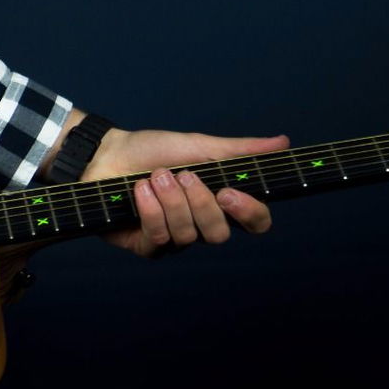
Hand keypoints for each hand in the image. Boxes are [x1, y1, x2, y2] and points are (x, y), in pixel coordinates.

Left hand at [80, 128, 285, 257]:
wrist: (105, 154)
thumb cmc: (151, 150)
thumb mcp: (197, 146)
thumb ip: (239, 150)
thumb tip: (283, 142)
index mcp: (219, 202)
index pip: (255, 223)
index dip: (250, 213)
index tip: (230, 192)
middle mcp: (200, 224)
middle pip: (219, 235)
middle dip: (199, 203)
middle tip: (182, 175)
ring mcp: (173, 238)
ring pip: (187, 236)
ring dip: (170, 201)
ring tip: (154, 177)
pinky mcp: (146, 246)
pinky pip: (159, 238)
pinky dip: (149, 210)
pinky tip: (139, 190)